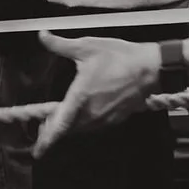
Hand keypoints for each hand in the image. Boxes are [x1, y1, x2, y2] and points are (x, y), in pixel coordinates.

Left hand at [33, 34, 160, 156]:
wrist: (151, 68)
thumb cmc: (119, 57)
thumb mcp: (87, 47)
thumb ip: (60, 45)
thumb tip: (42, 35)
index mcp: (79, 98)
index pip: (59, 125)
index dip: (46, 141)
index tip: (37, 152)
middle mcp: (91, 113)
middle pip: (67, 129)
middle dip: (55, 128)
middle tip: (45, 122)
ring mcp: (105, 118)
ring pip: (81, 128)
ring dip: (71, 125)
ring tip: (64, 115)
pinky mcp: (116, 119)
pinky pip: (95, 125)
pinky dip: (86, 122)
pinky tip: (86, 110)